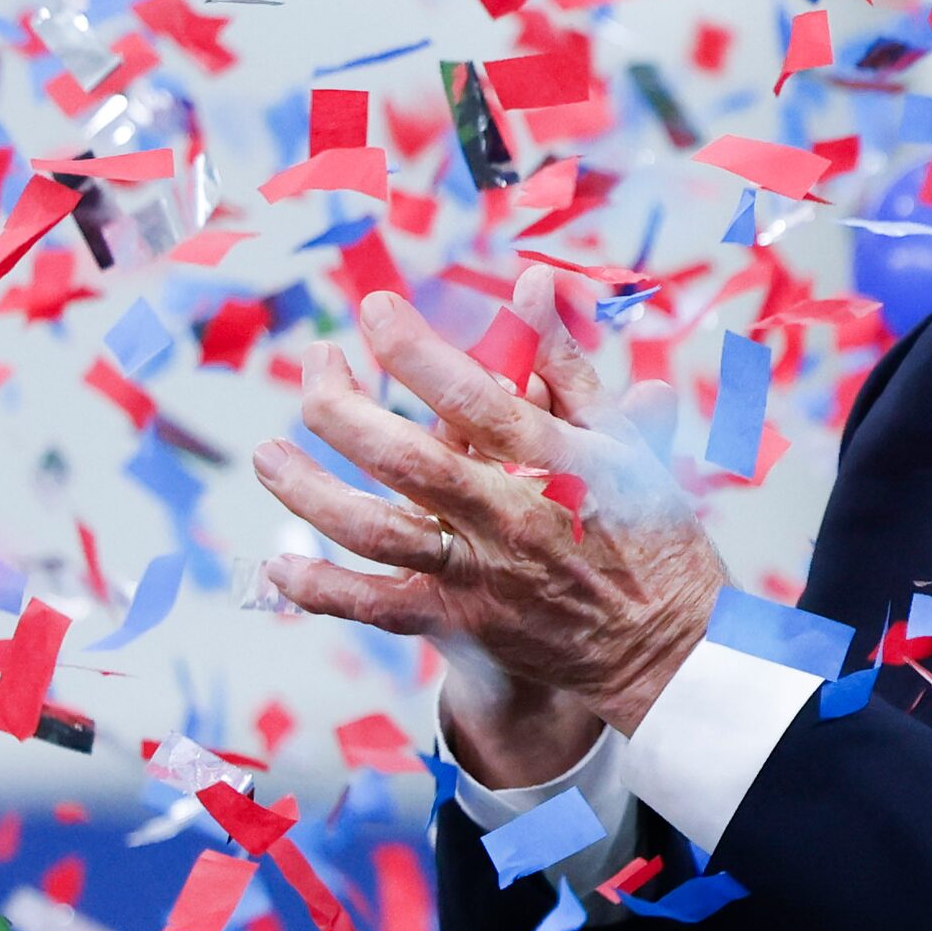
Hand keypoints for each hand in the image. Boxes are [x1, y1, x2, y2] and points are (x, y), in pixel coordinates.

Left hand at [252, 267, 726, 733]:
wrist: (665, 645)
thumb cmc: (646, 532)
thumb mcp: (620, 438)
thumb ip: (566, 363)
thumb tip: (533, 285)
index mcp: (554, 462)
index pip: (474, 396)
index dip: (416, 351)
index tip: (373, 311)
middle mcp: (507, 517)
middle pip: (406, 460)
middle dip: (343, 408)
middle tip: (315, 364)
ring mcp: (478, 573)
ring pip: (375, 532)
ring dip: (310, 491)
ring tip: (267, 454)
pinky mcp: (459, 620)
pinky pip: (376, 607)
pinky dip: (322, 589)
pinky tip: (280, 561)